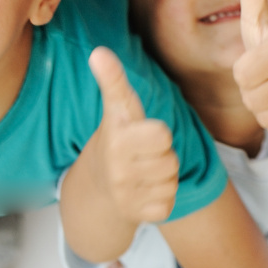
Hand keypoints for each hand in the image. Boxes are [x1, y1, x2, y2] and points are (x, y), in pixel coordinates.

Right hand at [87, 47, 179, 225]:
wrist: (96, 186)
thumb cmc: (117, 137)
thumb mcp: (116, 108)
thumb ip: (112, 79)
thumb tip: (98, 51)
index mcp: (117, 141)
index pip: (162, 136)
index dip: (158, 133)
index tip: (143, 133)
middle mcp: (118, 171)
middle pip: (171, 161)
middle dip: (163, 155)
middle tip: (144, 154)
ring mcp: (126, 196)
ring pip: (171, 182)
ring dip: (164, 176)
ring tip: (144, 170)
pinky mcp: (137, 216)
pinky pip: (168, 205)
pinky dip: (162, 199)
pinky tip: (144, 191)